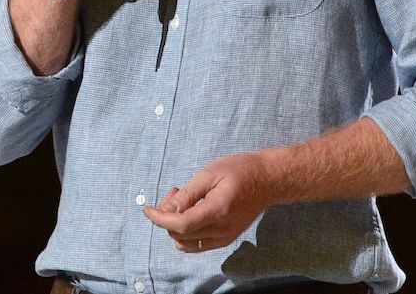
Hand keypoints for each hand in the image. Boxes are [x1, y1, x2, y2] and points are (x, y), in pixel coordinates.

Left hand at [142, 152, 274, 252]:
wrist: (268, 181)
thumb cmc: (240, 171)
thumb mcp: (210, 173)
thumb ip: (188, 194)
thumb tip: (167, 210)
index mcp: (218, 211)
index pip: (181, 225)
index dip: (160, 219)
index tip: (147, 210)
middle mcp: (222, 230)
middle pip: (180, 235)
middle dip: (167, 216)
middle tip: (175, 191)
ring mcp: (225, 238)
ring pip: (186, 244)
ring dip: (175, 226)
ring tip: (183, 200)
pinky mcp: (226, 239)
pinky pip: (197, 244)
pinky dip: (186, 232)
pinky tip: (191, 211)